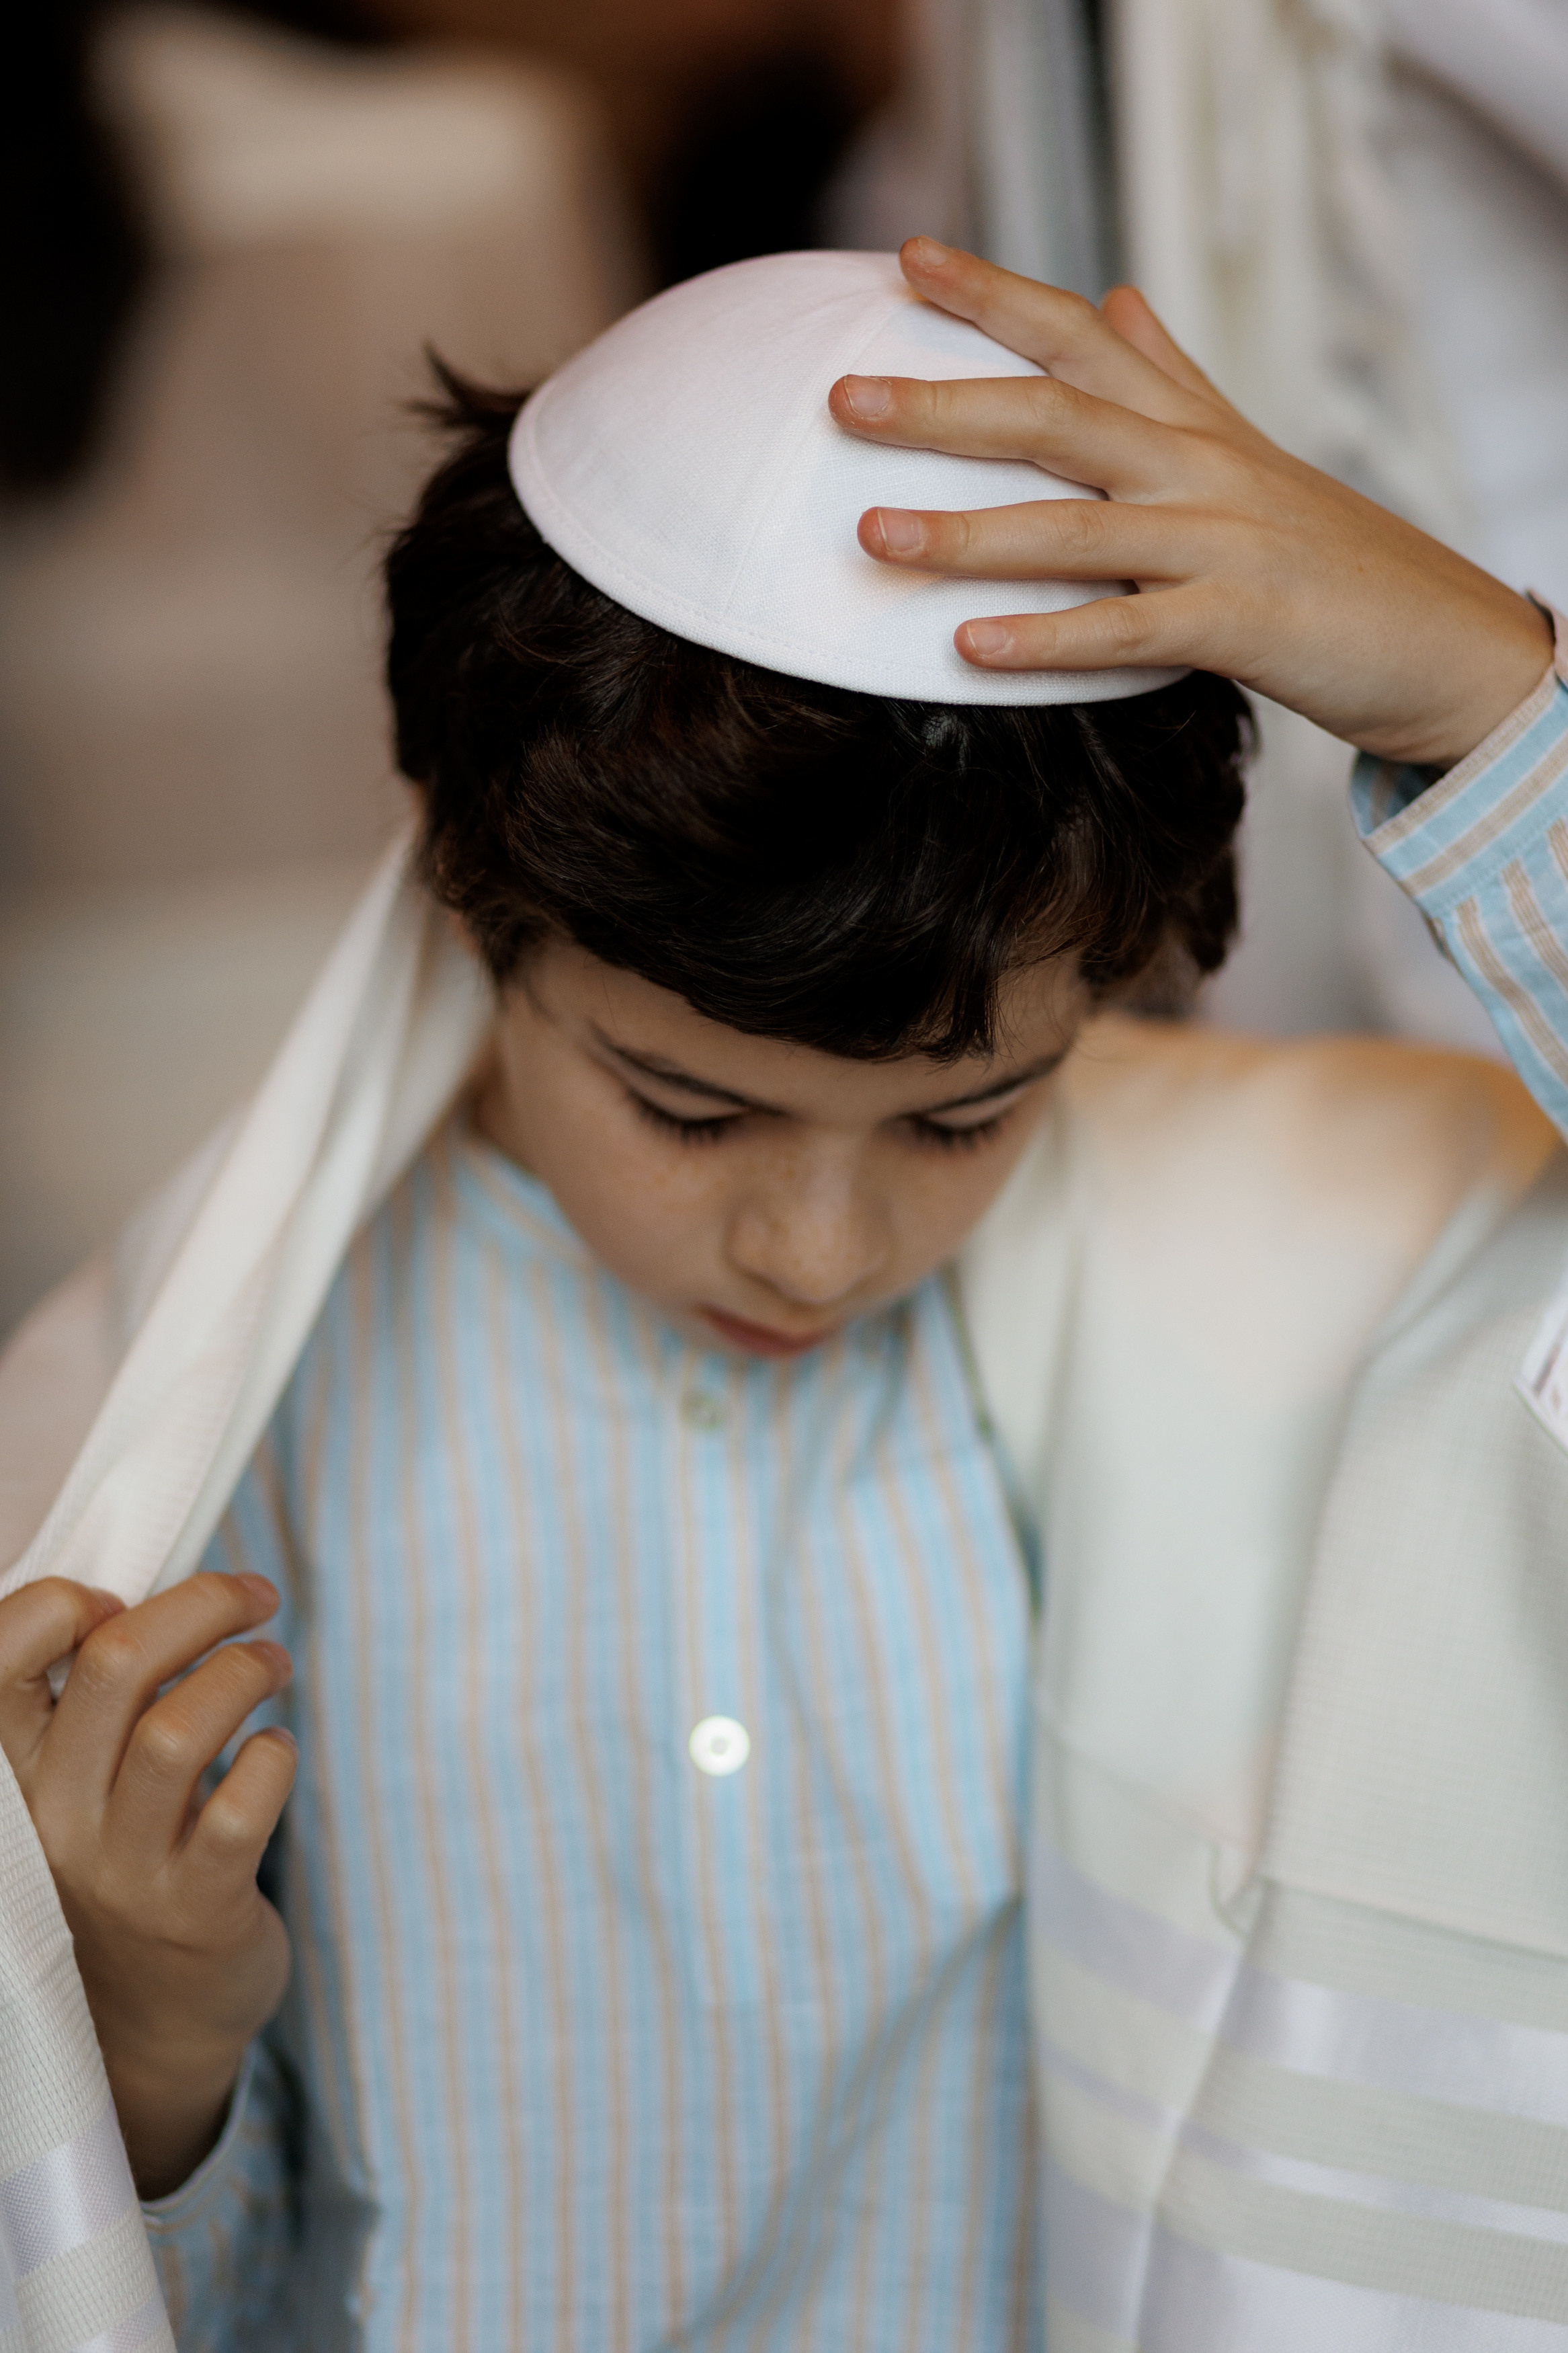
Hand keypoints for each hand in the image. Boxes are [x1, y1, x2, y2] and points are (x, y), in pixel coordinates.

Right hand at [0, 1572, 295, 2196]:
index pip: (0, 1661)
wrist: (155, 2023)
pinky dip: (273, 1755)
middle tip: (252, 1596)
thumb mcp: (75, 1790)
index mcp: (16, 1776)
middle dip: (198, 1604)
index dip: (59, 1604)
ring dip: (244, 1670)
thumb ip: (86, 1704)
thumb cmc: (126, 1868)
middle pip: (115, 1666)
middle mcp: (58, 1820)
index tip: (121, 1598)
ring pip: (178, 1729)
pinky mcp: (200, 1907)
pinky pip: (240, 1808)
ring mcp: (126, 1869)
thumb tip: (130, 1595)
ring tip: (273, 1662)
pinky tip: (276, 1748)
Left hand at [829, 238, 1553, 771]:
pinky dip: (1047, 637)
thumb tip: (1114, 301)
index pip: (1078, 337)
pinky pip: (1127, 630)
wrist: (1436, 636)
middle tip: (843, 400)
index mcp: (1188, 423)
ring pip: (1075, 526)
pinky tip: (970, 646)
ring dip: (967, 532)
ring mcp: (1219, 542)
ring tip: (871, 536)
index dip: (993, 295)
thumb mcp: (1245, 453)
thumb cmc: (1328, 554)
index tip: (907, 259)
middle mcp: (1197, 467)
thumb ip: (1172, 378)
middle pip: (1055, 417)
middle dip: (942, 407)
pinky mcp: (1240, 623)